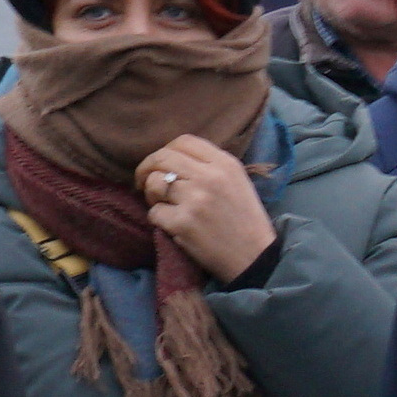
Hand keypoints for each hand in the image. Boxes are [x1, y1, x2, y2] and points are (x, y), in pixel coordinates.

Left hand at [137, 135, 276, 280]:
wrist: (254, 256)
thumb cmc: (243, 219)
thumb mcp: (236, 181)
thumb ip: (209, 165)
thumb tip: (172, 158)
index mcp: (225, 163)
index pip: (183, 141)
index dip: (165, 151)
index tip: (159, 165)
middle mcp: (209, 176)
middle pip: (162, 157)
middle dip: (146, 169)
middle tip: (142, 182)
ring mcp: (195, 199)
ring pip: (154, 183)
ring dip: (151, 195)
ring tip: (162, 205)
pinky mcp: (183, 223)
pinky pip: (154, 212)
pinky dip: (158, 220)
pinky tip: (172, 225)